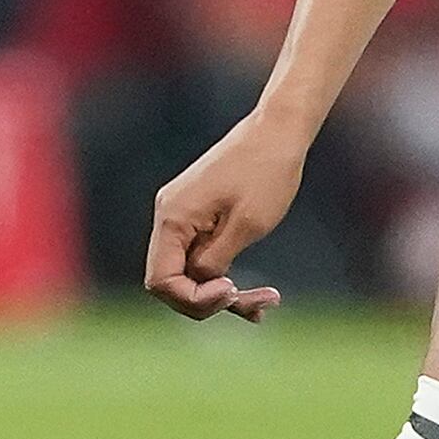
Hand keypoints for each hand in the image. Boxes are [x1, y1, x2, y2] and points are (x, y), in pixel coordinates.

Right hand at [146, 117, 304, 319]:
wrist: (278, 132)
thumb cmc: (267, 173)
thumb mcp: (247, 224)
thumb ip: (215, 259)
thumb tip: (200, 283)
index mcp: (173, 218)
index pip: (161, 280)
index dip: (193, 298)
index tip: (232, 292)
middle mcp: (169, 217)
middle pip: (172, 281)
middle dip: (210, 300)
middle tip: (257, 305)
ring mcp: (182, 215)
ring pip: (190, 272)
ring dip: (223, 293)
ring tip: (267, 301)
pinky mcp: (198, 214)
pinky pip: (201, 255)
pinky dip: (224, 275)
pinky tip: (255, 294)